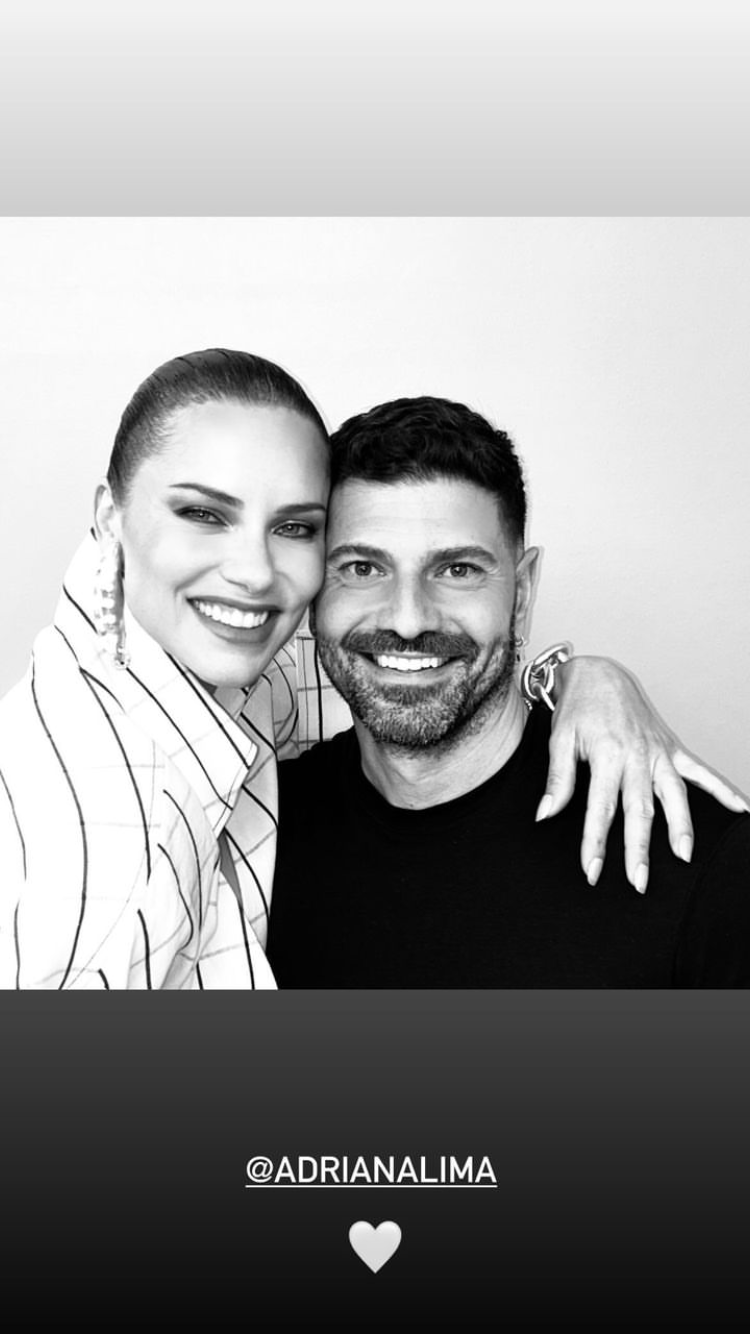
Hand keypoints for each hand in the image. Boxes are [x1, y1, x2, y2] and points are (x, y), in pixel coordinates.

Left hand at [535, 656, 748, 892]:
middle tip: (640, 882)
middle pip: (641, 810)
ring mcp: (659, 751)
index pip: (601, 809)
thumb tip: (545, 816)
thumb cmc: (578, 707)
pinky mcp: (672, 747)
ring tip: (684, 857)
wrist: (600, 672)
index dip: (595, 844)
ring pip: (674, 795)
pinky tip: (742, 809)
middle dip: (639, 849)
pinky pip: (701, 771)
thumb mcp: (559, 739)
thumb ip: (558, 780)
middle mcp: (637, 755)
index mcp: (607, 755)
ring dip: (681, 826)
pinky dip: (723, 789)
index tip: (593, 872)